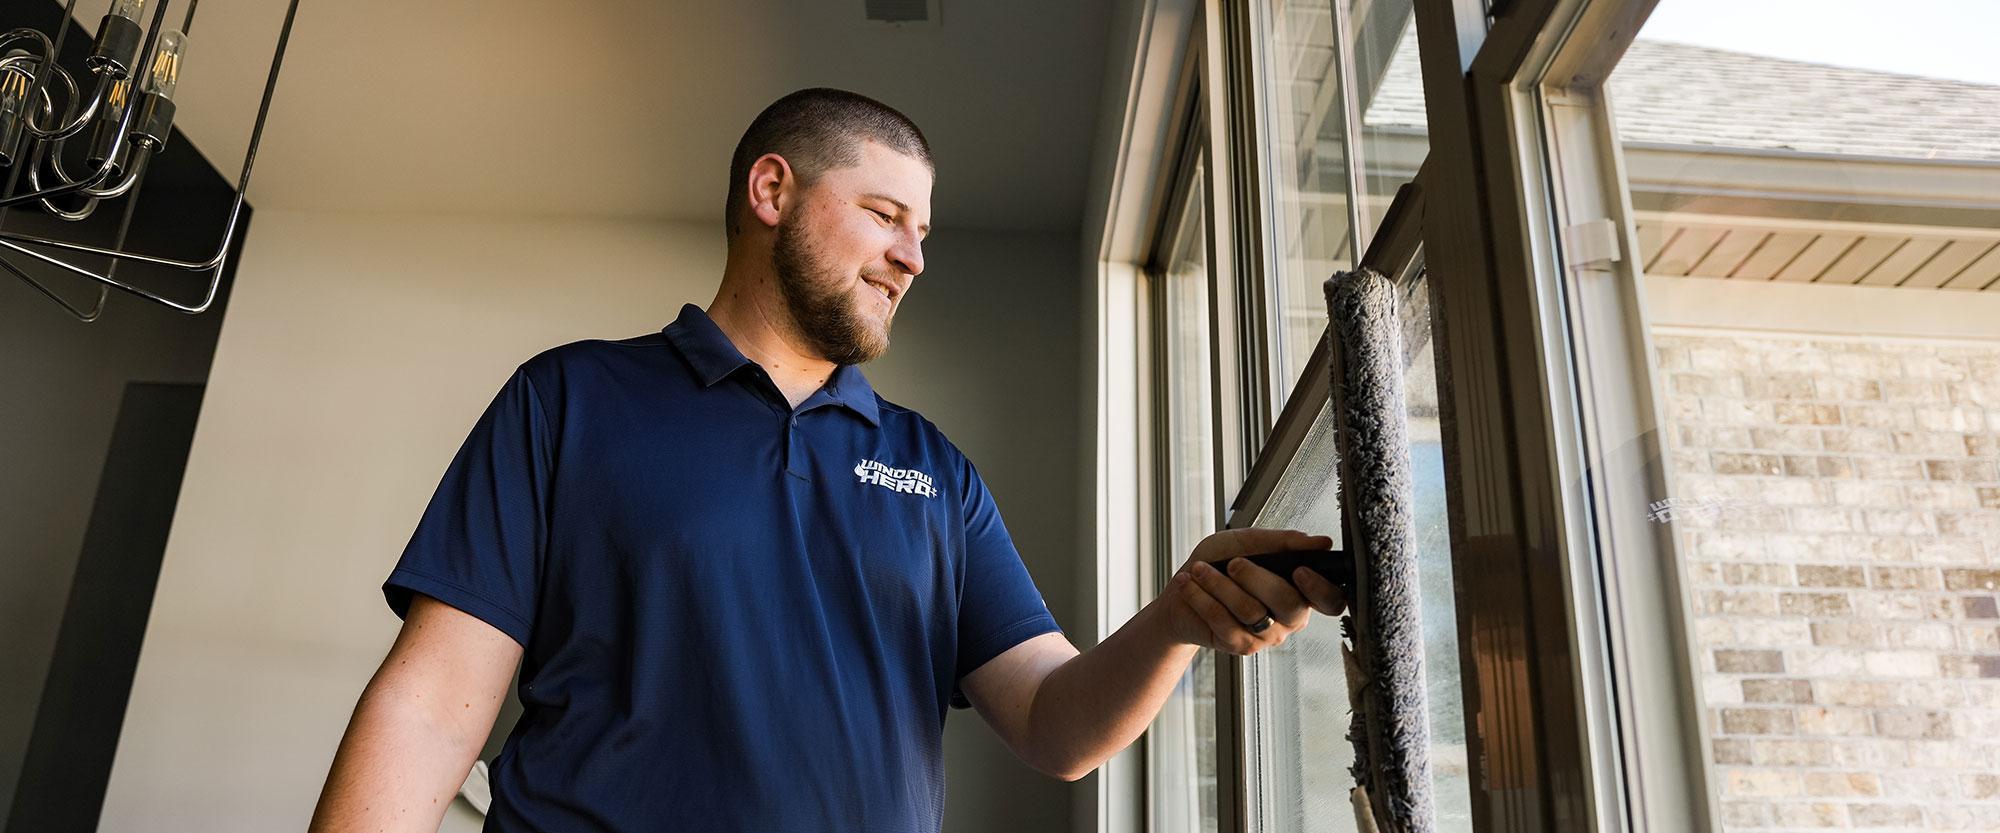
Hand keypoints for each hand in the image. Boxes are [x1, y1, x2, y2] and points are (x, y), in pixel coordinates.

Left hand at [1158, 528, 1346, 655]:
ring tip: (1200, 569)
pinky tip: (1189, 583)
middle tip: (1233, 563)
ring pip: (1251, 612)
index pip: (1331, 600)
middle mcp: (1290, 618)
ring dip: (1220, 585)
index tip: (1300, 570)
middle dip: (1257, 579)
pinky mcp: (1240, 646)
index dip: (1322, 589)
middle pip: (1289, 604)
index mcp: (1301, 591)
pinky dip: (1202, 598)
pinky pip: (1224, 622)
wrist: (1182, 590)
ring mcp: (1267, 636)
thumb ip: (1283, 542)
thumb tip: (1320, 542)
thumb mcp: (1249, 542)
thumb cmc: (1220, 562)